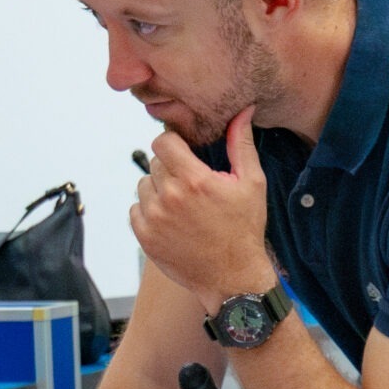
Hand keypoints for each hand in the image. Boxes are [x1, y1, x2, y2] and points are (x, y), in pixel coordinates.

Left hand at [133, 110, 273, 309]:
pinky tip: (173, 221)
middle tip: (192, 187)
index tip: (185, 154)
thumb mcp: (252, 184)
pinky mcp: (144, 236)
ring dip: (159, 190)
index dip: (174, 145)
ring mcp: (154, 218)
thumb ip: (241, 145)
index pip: (162, 142)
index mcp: (194, 180)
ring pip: (144, 185)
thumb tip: (242, 112)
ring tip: (183, 206)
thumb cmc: (245, 229)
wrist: (233, 277)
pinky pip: (136, 210)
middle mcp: (170, 197)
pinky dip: (150, 212)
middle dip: (171, 169)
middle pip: (154, 163)